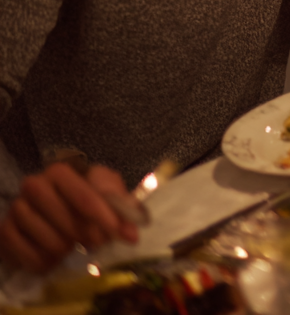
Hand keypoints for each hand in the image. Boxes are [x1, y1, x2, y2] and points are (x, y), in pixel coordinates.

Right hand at [0, 163, 138, 272]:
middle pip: (67, 221)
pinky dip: (48, 262)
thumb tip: (132, 232)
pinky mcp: (5, 233)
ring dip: (69, 249)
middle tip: (97, 242)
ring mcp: (16, 209)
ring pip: (50, 241)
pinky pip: (31, 258)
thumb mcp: (106, 193)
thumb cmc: (83, 197)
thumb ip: (122, 207)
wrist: (50, 208)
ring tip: (73, 245)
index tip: (119, 233)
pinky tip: (55, 256)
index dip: (104, 218)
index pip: (85, 197)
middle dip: (88, 235)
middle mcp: (33, 185)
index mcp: (60, 172)